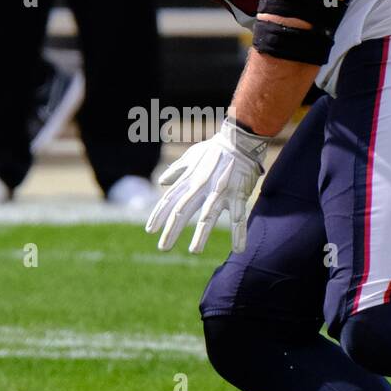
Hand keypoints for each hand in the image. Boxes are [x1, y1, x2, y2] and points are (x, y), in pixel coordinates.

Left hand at [145, 118, 268, 253]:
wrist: (240, 140)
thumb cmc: (215, 148)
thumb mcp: (191, 156)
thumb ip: (176, 170)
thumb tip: (162, 182)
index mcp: (189, 179)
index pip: (169, 200)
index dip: (159, 215)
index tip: (150, 230)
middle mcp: (201, 187)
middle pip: (183, 211)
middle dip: (172, 230)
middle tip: (163, 247)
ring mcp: (220, 193)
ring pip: (209, 216)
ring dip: (201, 234)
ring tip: (194, 250)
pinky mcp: (238, 195)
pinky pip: (239, 218)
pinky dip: (239, 234)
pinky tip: (238, 250)